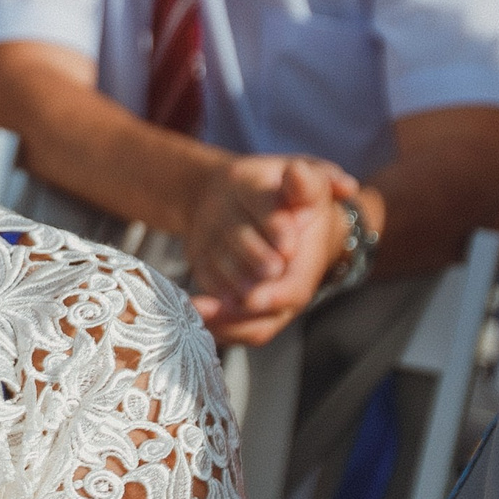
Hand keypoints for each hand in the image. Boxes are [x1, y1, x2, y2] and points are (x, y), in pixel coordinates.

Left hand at [183, 154, 359, 345]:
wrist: (266, 204)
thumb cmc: (288, 192)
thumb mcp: (304, 179)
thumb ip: (305, 180)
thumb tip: (298, 175)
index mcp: (309, 263)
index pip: (292, 290)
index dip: (274, 295)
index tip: (253, 297)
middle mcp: (287, 291)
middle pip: (262, 307)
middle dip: (243, 301)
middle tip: (223, 301)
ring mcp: (262, 301)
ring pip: (242, 319)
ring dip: (221, 312)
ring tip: (196, 309)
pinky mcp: (237, 303)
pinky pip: (226, 324)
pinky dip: (210, 319)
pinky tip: (190, 309)